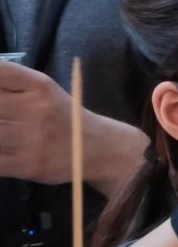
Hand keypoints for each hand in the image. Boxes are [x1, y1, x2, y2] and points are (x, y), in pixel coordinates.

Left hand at [0, 62, 142, 188]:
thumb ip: (8, 82)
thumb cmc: (62, 115)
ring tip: (4, 129)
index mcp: (38, 86)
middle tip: (1, 117)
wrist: (98, 149)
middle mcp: (34, 109)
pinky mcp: (25, 164)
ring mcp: (29, 138)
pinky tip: (2, 148)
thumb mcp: (41, 89)